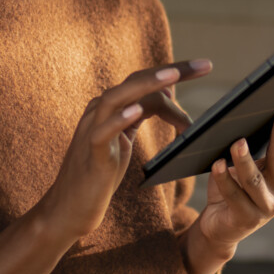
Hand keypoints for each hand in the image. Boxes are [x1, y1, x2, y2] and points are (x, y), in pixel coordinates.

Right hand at [37, 60, 208, 242]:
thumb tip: (168, 93)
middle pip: (136, 80)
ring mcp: (92, 130)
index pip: (144, 80)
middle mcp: (99, 111)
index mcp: (111, 107)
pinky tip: (137, 111)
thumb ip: (140, 115)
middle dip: (171, 71)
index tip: (204, 66)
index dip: (175, 72)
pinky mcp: (91, 154)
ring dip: (147, 85)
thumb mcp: (124, 140)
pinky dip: (119, 119)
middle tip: (205, 65)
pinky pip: (103, 132)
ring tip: (174, 77)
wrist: (68, 209)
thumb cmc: (99, 174)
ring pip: (118, 97)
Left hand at [194, 86, 273, 252]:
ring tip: (237, 143)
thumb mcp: (248, 160)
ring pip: (255, 180)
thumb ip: (253, 139)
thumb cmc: (234, 184)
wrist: (220, 225)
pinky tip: (217, 165)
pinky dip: (224, 180)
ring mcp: (267, 205)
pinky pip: (234, 196)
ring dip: (246, 160)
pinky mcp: (246, 219)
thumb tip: (249, 105)